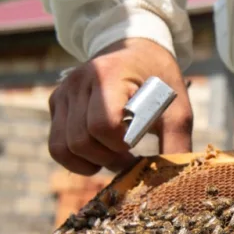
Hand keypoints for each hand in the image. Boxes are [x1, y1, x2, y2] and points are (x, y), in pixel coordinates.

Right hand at [48, 38, 193, 174]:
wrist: (137, 51)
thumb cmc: (160, 80)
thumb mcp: (177, 107)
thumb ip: (176, 142)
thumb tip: (176, 182)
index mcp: (109, 74)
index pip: (103, 125)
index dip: (121, 146)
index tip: (138, 146)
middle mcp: (79, 81)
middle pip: (81, 141)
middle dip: (108, 158)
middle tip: (130, 157)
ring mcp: (64, 92)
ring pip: (64, 147)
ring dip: (92, 161)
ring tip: (115, 155)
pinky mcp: (57, 103)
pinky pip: (56, 145)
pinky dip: (75, 160)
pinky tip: (98, 157)